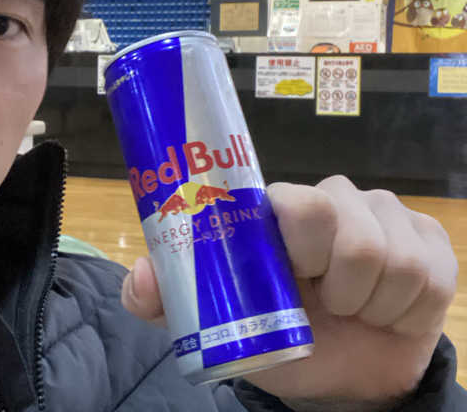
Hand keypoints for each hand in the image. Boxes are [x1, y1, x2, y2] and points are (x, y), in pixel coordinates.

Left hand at [121, 176, 457, 406]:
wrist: (343, 372)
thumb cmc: (278, 333)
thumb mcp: (217, 322)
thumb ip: (167, 300)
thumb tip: (141, 276)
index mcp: (281, 208)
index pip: (299, 202)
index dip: (301, 244)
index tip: (295, 276)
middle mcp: (336, 199)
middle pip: (351, 226)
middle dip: (339, 283)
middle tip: (326, 302)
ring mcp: (387, 215)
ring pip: (394, 258)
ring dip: (369, 304)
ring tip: (352, 310)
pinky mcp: (430, 242)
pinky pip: (429, 278)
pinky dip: (404, 313)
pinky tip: (386, 313)